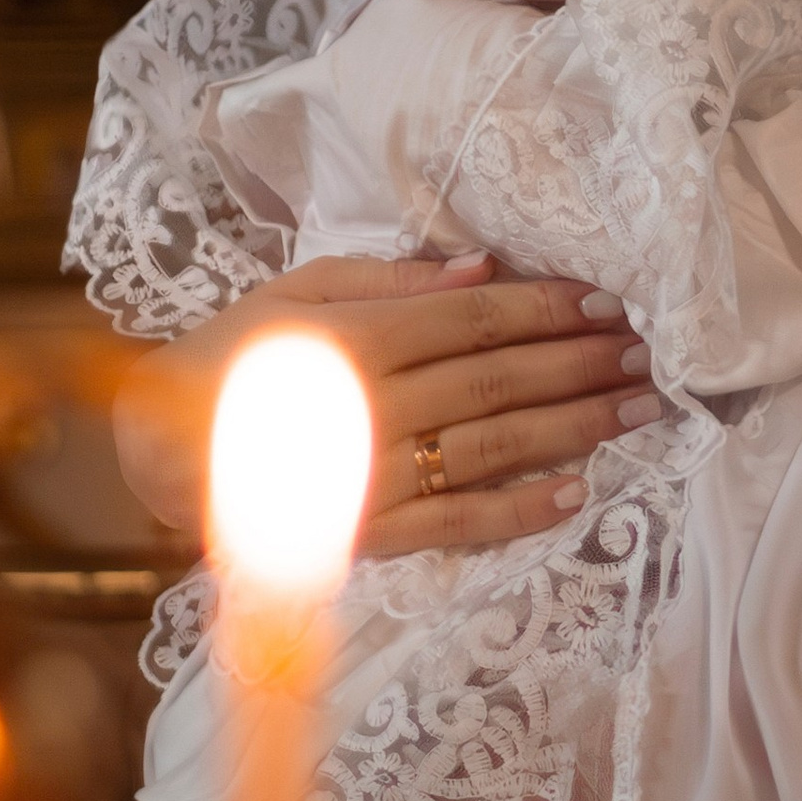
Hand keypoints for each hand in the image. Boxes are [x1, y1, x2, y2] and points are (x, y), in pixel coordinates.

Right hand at [110, 255, 655, 556]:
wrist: (154, 455)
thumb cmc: (231, 356)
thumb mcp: (296, 291)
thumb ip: (389, 279)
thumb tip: (483, 267)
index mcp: (355, 337)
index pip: (473, 319)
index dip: (547, 310)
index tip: (609, 302)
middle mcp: (371, 405)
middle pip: (497, 379)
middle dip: (580, 364)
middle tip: (647, 353)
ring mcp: (371, 475)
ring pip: (491, 447)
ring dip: (573, 428)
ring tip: (637, 410)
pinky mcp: (367, 533)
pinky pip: (455, 524)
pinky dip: (518, 511)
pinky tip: (576, 492)